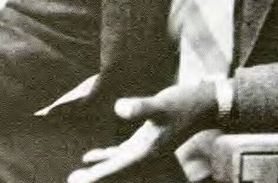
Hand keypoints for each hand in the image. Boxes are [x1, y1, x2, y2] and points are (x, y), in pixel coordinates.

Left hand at [67, 81, 217, 182]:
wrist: (205, 103)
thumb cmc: (184, 103)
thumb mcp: (162, 104)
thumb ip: (141, 107)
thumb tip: (119, 109)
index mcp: (147, 150)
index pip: (117, 167)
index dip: (97, 175)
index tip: (78, 181)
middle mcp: (146, 154)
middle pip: (115, 170)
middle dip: (95, 177)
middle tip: (72, 181)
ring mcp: (146, 149)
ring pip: (117, 164)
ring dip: (99, 170)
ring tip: (78, 175)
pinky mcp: (145, 140)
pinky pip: (121, 155)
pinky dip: (107, 158)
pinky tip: (91, 156)